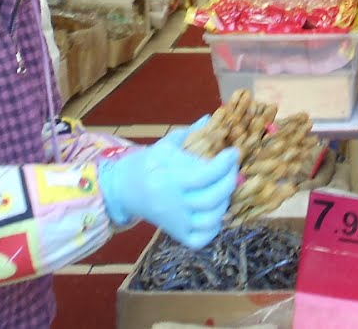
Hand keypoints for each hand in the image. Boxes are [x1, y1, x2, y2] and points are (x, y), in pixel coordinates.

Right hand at [98, 116, 239, 248]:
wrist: (124, 190)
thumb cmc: (147, 164)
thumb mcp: (165, 145)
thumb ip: (189, 133)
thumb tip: (210, 118)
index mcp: (168, 180)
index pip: (203, 176)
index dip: (223, 165)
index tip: (234, 153)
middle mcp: (173, 204)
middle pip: (211, 199)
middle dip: (229, 182)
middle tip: (233, 169)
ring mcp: (175, 222)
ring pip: (210, 220)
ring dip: (225, 203)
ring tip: (224, 188)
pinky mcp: (177, 234)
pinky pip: (201, 239)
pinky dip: (214, 228)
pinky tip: (216, 212)